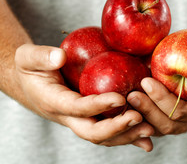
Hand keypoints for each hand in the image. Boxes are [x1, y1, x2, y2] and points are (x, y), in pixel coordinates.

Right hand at [14, 44, 153, 150]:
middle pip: (92, 131)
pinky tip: (145, 137)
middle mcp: (68, 117)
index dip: (98, 105)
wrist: (31, 83)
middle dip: (116, 128)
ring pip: (103, 136)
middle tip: (139, 118)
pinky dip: (126, 135)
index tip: (120, 98)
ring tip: (149, 130)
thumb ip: (41, 57)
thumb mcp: (28, 57)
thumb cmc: (31, 69)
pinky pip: (108, 130)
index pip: (77, 108)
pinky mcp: (88, 118)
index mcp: (54, 102)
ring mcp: (79, 120)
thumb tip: (60, 56)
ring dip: (126, 135)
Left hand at [127, 46, 186, 134]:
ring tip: (125, 100)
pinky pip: (152, 123)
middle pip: (167, 124)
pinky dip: (139, 117)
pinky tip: (126, 105)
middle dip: (148, 110)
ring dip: (140, 116)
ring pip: (157, 127)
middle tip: (131, 94)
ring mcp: (179, 120)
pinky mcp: (168, 116)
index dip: (163, 99)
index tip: (146, 81)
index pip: (182, 111)